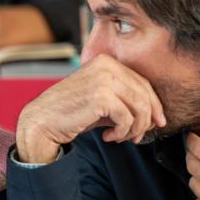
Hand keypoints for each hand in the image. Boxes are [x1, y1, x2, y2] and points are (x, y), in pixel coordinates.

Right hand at [15, 54, 166, 163]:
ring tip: (120, 138)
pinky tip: (107, 137)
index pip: (143, 82)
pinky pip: (127, 118)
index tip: (156, 122)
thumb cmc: (71, 112)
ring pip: (140, 108)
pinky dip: (121, 132)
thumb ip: (124, 100)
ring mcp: (104, 79)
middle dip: (147, 120)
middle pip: (145, 94)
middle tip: (137, 137)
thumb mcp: (101, 99)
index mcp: (107, 61)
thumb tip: (155, 115)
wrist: (43, 120)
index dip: (154, 105)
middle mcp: (107, 65)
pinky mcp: (101, 96)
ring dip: (134, 129)